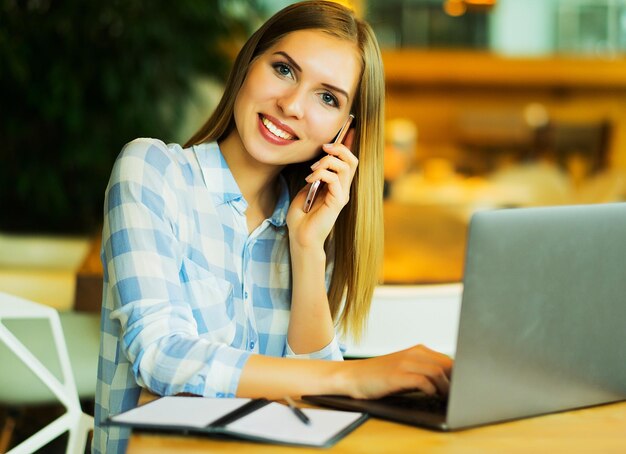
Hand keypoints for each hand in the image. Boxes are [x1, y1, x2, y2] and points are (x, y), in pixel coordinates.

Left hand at [287, 129, 356, 248]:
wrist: (300, 236)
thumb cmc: (301, 216)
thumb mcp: (306, 189)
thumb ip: (314, 176)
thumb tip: (316, 160)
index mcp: (336, 184)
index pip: (348, 160)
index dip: (348, 143)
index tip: (347, 128)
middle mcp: (343, 188)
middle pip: (352, 160)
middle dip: (339, 148)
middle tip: (323, 148)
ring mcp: (342, 195)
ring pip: (346, 166)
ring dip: (327, 162)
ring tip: (312, 169)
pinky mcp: (338, 202)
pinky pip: (335, 179)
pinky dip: (321, 174)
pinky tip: (309, 181)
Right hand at [342, 344, 453, 398]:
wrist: (353, 376)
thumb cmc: (380, 375)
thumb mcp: (405, 368)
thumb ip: (425, 370)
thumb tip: (449, 383)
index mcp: (418, 351)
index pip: (448, 360)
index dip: (459, 374)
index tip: (462, 386)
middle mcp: (413, 354)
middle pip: (446, 364)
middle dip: (455, 381)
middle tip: (457, 395)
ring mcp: (404, 363)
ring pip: (437, 372)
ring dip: (445, 387)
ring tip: (445, 397)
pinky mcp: (396, 375)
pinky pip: (422, 381)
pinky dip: (430, 390)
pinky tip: (429, 395)